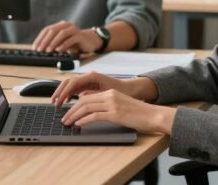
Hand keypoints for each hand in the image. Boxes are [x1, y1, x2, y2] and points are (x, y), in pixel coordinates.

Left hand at [32, 20, 101, 52]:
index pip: (47, 30)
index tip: (35, 48)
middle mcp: (66, 25)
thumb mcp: (62, 42)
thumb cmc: (75, 42)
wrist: (91, 40)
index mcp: (60, 25)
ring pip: (61, 33)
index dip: (39, 38)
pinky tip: (59, 50)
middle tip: (40, 49)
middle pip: (52, 30)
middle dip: (44, 41)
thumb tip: (42, 50)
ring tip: (48, 50)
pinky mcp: (80, 35)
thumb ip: (54, 44)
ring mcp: (73, 29)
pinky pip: (71, 39)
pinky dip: (64, 45)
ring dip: (53, 42)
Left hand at [59, 87, 173, 134]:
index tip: (68, 112)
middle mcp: (110, 96)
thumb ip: (107, 105)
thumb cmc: (138, 113)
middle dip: (71, 110)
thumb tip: (91, 111)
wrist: (153, 115)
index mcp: (111, 92)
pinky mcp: (115, 114)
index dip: (74, 104)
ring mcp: (113, 104)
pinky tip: (79, 124)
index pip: (87, 96)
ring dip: (74, 116)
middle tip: (64, 119)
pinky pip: (95, 115)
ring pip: (87, 107)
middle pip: (84, 101)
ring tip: (68, 123)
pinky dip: (84, 120)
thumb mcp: (120, 104)